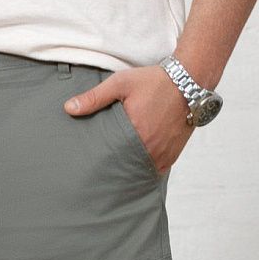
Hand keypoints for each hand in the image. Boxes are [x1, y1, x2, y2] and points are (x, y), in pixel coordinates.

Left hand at [63, 66, 192, 173]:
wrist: (190, 80)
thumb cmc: (154, 81)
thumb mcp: (121, 84)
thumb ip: (94, 97)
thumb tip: (68, 108)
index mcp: (135, 133)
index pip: (111, 159)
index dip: (101, 166)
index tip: (91, 171)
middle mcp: (151, 148)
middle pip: (126, 169)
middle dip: (114, 172)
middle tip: (99, 178)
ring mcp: (163, 154)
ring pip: (141, 172)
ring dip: (130, 172)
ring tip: (115, 176)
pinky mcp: (173, 155)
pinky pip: (156, 170)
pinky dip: (145, 169)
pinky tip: (134, 170)